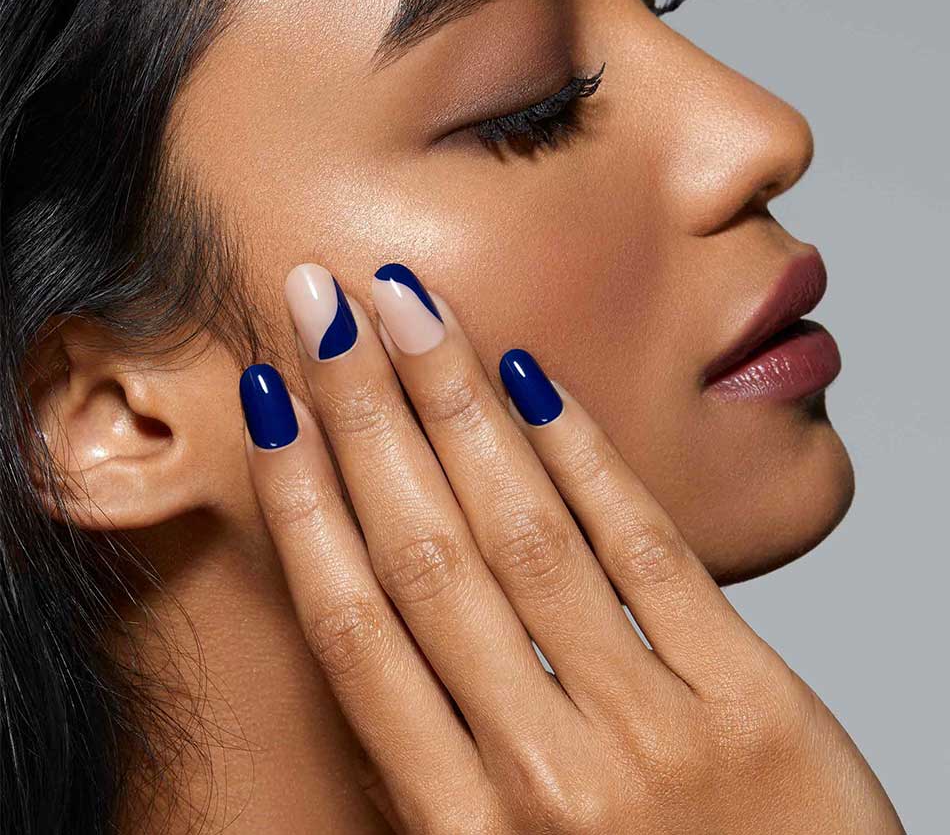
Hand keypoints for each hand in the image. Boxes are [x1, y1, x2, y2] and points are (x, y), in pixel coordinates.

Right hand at [239, 261, 903, 834]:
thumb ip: (433, 769)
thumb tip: (376, 631)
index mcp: (460, 829)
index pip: (354, 628)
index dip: (304, 500)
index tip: (271, 401)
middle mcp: (540, 775)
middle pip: (425, 553)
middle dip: (363, 413)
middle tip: (324, 304)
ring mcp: (652, 732)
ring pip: (526, 534)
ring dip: (457, 405)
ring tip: (411, 308)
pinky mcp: (753, 704)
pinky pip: (650, 552)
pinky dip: (586, 457)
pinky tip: (535, 377)